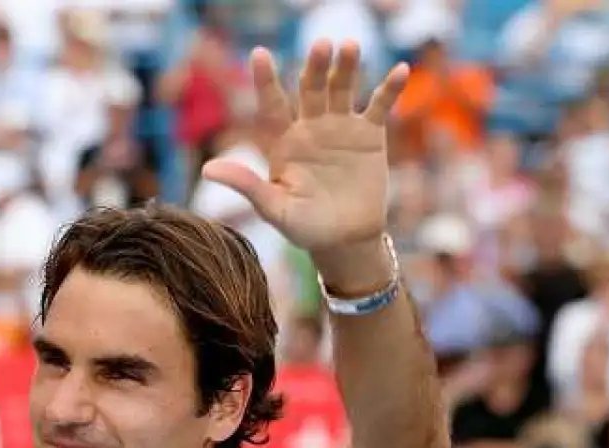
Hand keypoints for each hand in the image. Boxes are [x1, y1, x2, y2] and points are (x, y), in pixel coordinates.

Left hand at [203, 41, 407, 284]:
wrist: (345, 241)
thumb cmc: (305, 228)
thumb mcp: (274, 208)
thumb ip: (246, 185)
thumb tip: (207, 169)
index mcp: (284, 142)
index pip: (272, 105)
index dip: (266, 80)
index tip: (259, 54)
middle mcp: (311, 127)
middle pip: (311, 88)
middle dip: (315, 67)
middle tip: (322, 45)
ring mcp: (341, 127)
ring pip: (343, 89)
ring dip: (347, 67)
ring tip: (349, 47)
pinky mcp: (370, 135)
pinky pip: (380, 105)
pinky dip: (390, 88)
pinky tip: (401, 70)